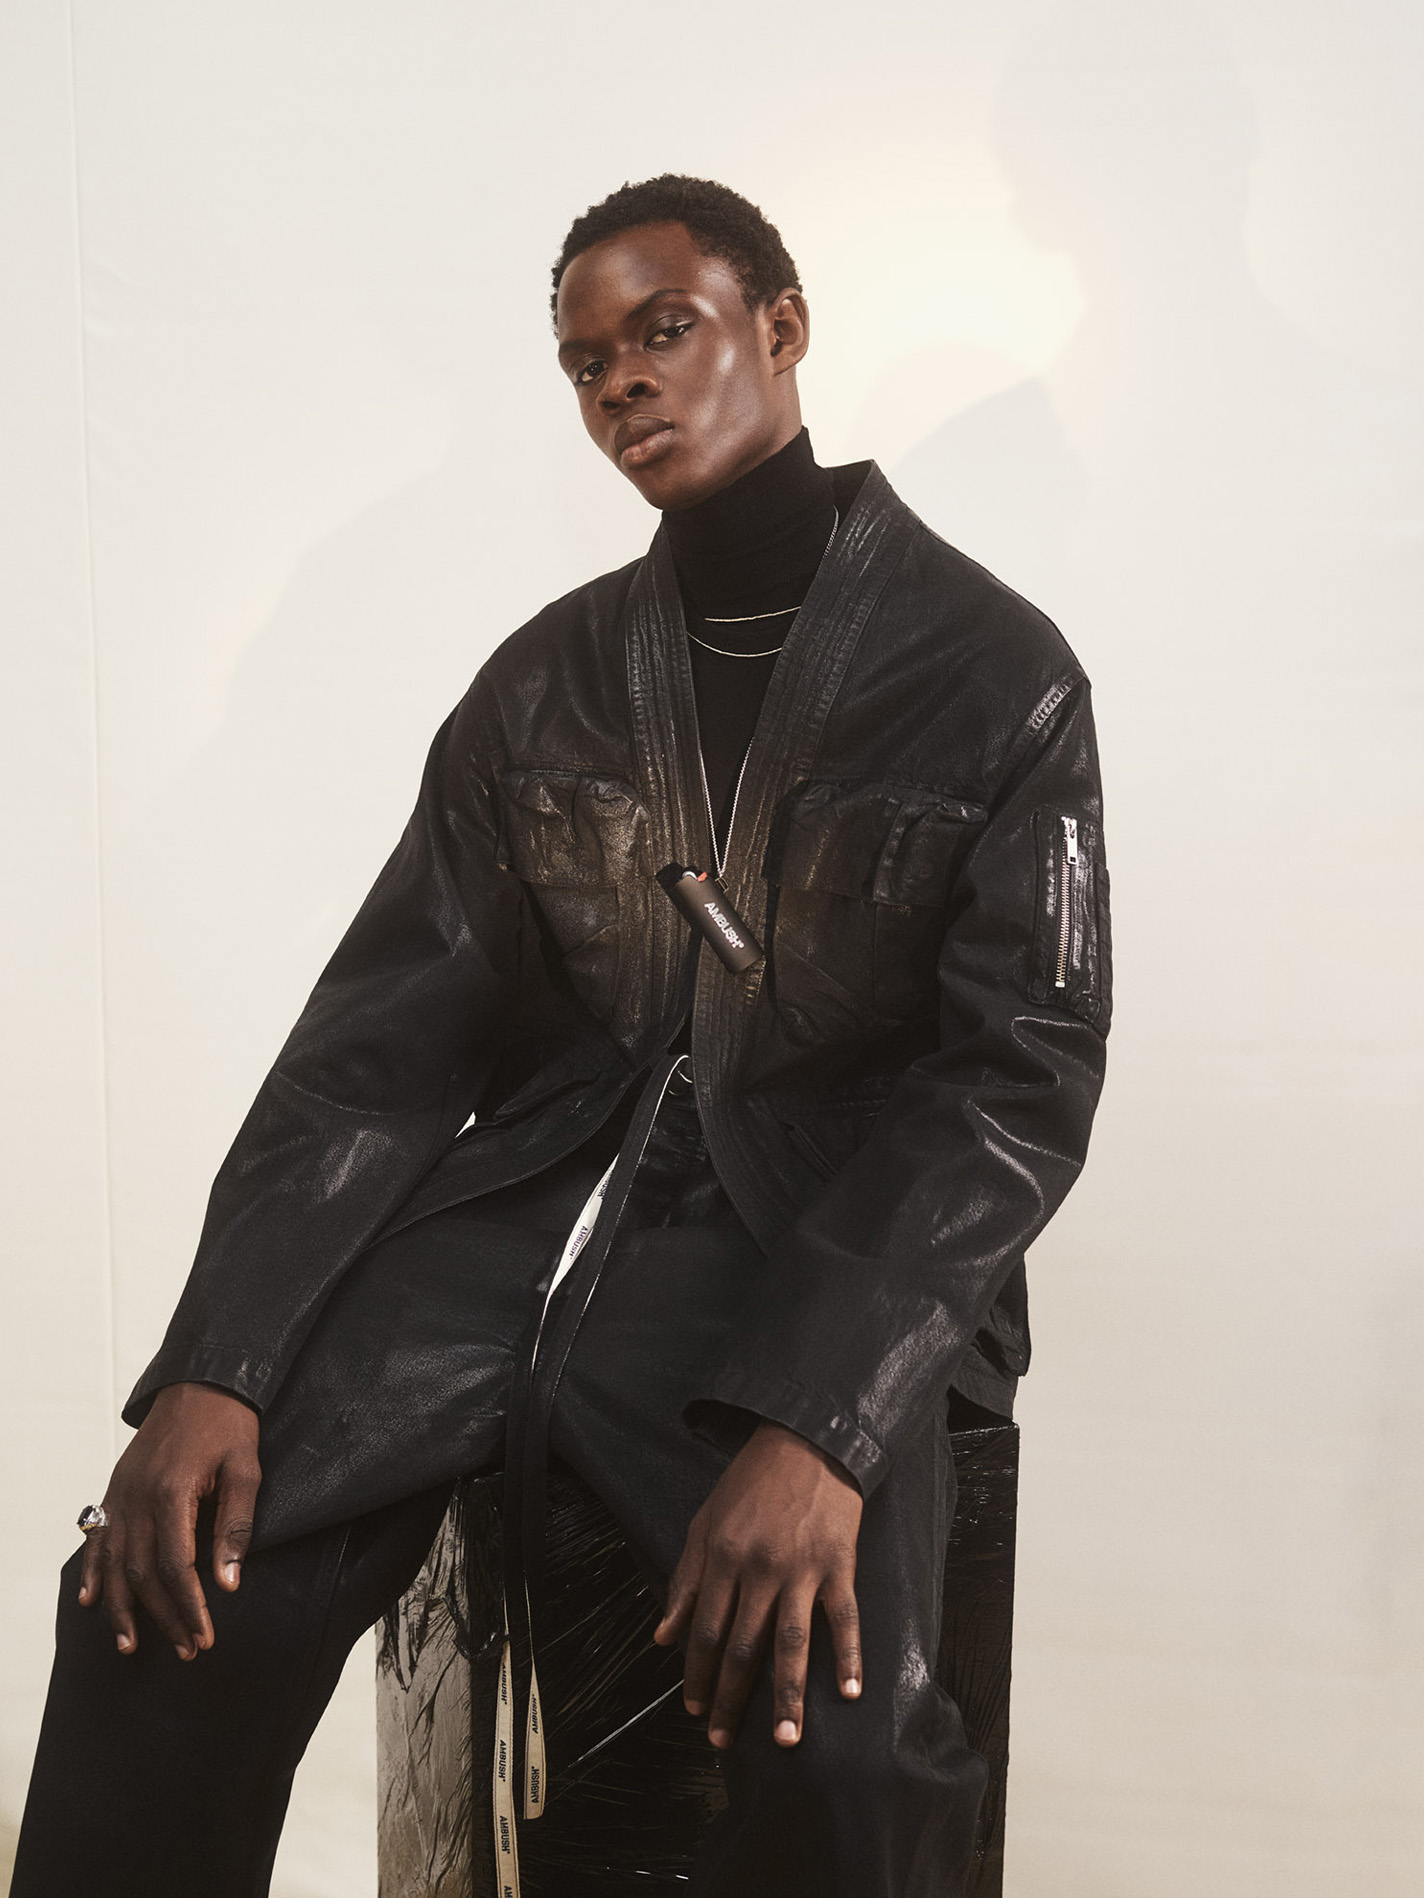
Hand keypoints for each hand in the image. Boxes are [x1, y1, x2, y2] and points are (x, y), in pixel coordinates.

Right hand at [78, 1382, 260, 1659]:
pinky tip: (93, 1600)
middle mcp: (138, 1498)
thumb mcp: (246, 1470)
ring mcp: (121, 1494)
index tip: (204, 1637)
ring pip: (115, 1564)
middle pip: (143, 1574)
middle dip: (163, 1617)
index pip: (177, 1568)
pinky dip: (93, 1572)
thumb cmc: (229, 1424)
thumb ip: (236, 1526)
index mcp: (172, 1493)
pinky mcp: (115, 1488)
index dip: (190, 1608)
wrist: (202, 1381)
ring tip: (131, 1644)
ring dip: (122, 1608)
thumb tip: (229, 1583)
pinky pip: (98, 1538)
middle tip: (185, 1648)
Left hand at [654, 1420, 862, 1750]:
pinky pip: (842, 1616)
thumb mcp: (705, 1521)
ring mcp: (802, 1567)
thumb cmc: (752, 1481)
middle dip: (732, 1699)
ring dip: (788, 1695)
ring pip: (791, 1642)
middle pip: (743, 1647)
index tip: (695, 1710)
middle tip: (724, 1740)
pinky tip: (849, 1691)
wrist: (806, 1438)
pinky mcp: (838, 1562)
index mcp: (723, 1557)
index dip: (698, 1674)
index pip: (706, 1630)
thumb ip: (685, 1580)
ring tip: (786, 1738)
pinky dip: (847, 1654)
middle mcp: (760, 1568)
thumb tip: (662, 1635)